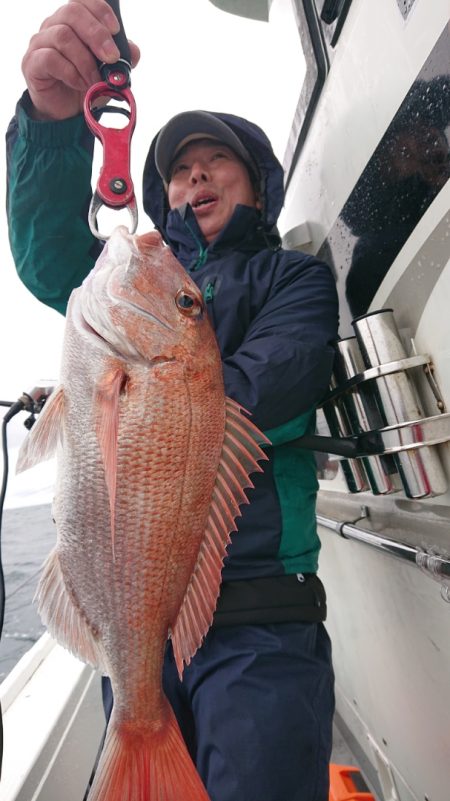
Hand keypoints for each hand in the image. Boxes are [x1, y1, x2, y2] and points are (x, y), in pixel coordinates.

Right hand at [21, 0, 139, 120]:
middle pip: (72, 13)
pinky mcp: (32, 63)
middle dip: (96, 35)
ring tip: (96, 80)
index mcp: (72, 21)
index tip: (116, 30)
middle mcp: (53, 25)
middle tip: (111, 57)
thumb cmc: (86, 83)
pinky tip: (81, 84)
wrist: (66, 111)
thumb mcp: (109, 71)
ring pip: (62, 36)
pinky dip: (71, 73)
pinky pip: (50, 59)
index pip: (82, 1)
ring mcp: (40, 43)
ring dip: (85, 61)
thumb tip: (133, 51)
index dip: (100, 10)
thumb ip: (122, 58)